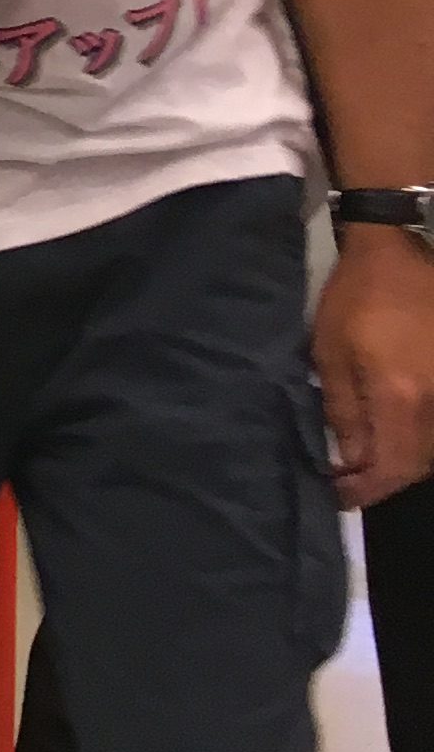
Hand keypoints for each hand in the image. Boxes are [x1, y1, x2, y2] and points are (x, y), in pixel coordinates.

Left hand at [317, 230, 433, 507]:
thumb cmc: (356, 299)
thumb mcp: (330, 353)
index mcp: (402, 395)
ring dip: (404, 462)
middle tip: (350, 482)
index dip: (368, 489)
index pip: (393, 465)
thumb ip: (343, 410)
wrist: (398, 253)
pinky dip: (420, 439)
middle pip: (420, 464)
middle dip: (385, 480)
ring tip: (368, 462)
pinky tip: (396, 435)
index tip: (340, 497)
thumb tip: (351, 458)